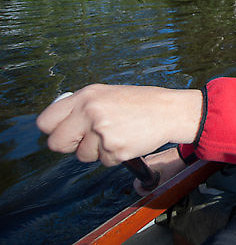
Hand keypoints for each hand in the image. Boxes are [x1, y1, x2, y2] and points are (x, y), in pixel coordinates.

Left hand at [36, 84, 202, 166]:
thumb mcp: (107, 94)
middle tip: (87, 139)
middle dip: (70, 145)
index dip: (53, 130)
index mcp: (86, 96)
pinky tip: (127, 140)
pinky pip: (103, 161)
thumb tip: (59, 125)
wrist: (169, 111)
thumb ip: (82, 107)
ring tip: (117, 134)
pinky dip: (114, 155)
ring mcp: (102, 132)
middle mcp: (90, 113)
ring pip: (83, 155)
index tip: (64, 131)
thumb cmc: (140, 102)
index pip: (46, 121)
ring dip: (97, 151)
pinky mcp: (115, 150)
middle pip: (57, 143)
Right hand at [134, 147, 187, 195]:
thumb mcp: (167, 179)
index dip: (141, 191)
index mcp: (147, 165)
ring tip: (158, 185)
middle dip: (147, 187)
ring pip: (146, 174)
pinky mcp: (156, 158)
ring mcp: (151, 158)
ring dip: (150, 181)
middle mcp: (146, 160)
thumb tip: (154, 195)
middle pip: (141, 178)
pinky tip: (160, 178)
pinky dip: (153, 175)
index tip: (148, 195)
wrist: (185, 153)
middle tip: (154, 191)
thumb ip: (158, 188)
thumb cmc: (176, 164)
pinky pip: (150, 169)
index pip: (137, 182)